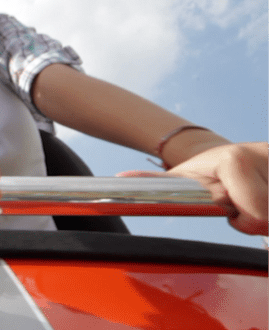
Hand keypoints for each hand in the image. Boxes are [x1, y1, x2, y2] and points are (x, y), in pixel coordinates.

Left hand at [118, 141, 267, 235]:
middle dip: (258, 219)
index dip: (247, 221)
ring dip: (268, 216)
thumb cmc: (202, 171)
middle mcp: (261, 152)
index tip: (238, 217)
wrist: (225, 154)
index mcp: (234, 159)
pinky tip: (265, 200)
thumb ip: (156, 182)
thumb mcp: (181, 177)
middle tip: (243, 210)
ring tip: (252, 203)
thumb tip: (120, 179)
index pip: (257, 212)